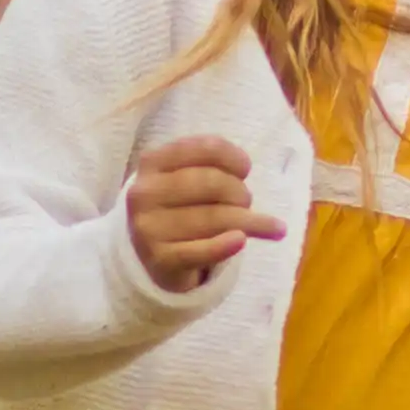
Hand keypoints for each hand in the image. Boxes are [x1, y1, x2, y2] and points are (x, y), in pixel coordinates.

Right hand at [122, 135, 279, 292]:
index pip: (204, 149)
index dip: (232, 157)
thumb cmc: (179, 209)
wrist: (153, 256)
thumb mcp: (185, 178)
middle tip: (246, 202)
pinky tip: (241, 240)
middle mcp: (145, 193)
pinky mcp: (160, 259)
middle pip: (211, 183)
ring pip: (213, 218)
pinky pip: (202, 251)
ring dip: (247, 220)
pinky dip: (225, 246)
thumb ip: (211, 166)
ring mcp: (149, 228)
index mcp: (152, 163)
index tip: (246, 169)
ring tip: (264, 225)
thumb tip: (243, 168)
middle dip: (239, 192)